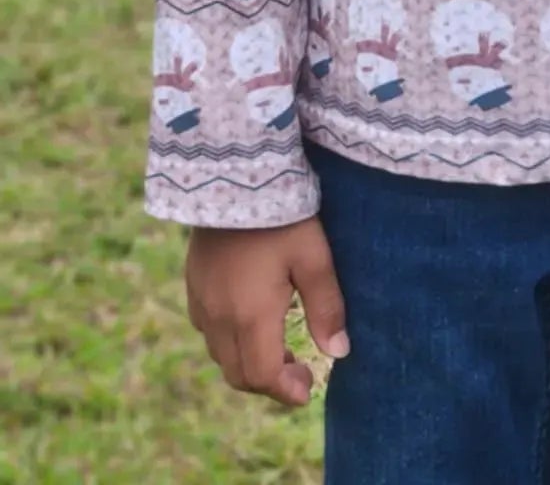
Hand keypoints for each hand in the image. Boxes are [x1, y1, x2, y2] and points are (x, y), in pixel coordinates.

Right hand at [186, 214, 349, 407]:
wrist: (234, 174)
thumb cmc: (281, 215)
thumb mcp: (314, 257)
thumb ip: (326, 307)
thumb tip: (338, 353)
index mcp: (249, 316)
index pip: (261, 376)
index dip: (285, 391)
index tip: (308, 389)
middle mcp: (218, 317)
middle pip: (238, 373)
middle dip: (268, 382)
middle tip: (297, 371)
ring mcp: (201, 301)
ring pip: (220, 355)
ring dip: (248, 362)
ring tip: (279, 346)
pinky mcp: (193, 284)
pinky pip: (207, 330)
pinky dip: (230, 340)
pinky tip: (250, 320)